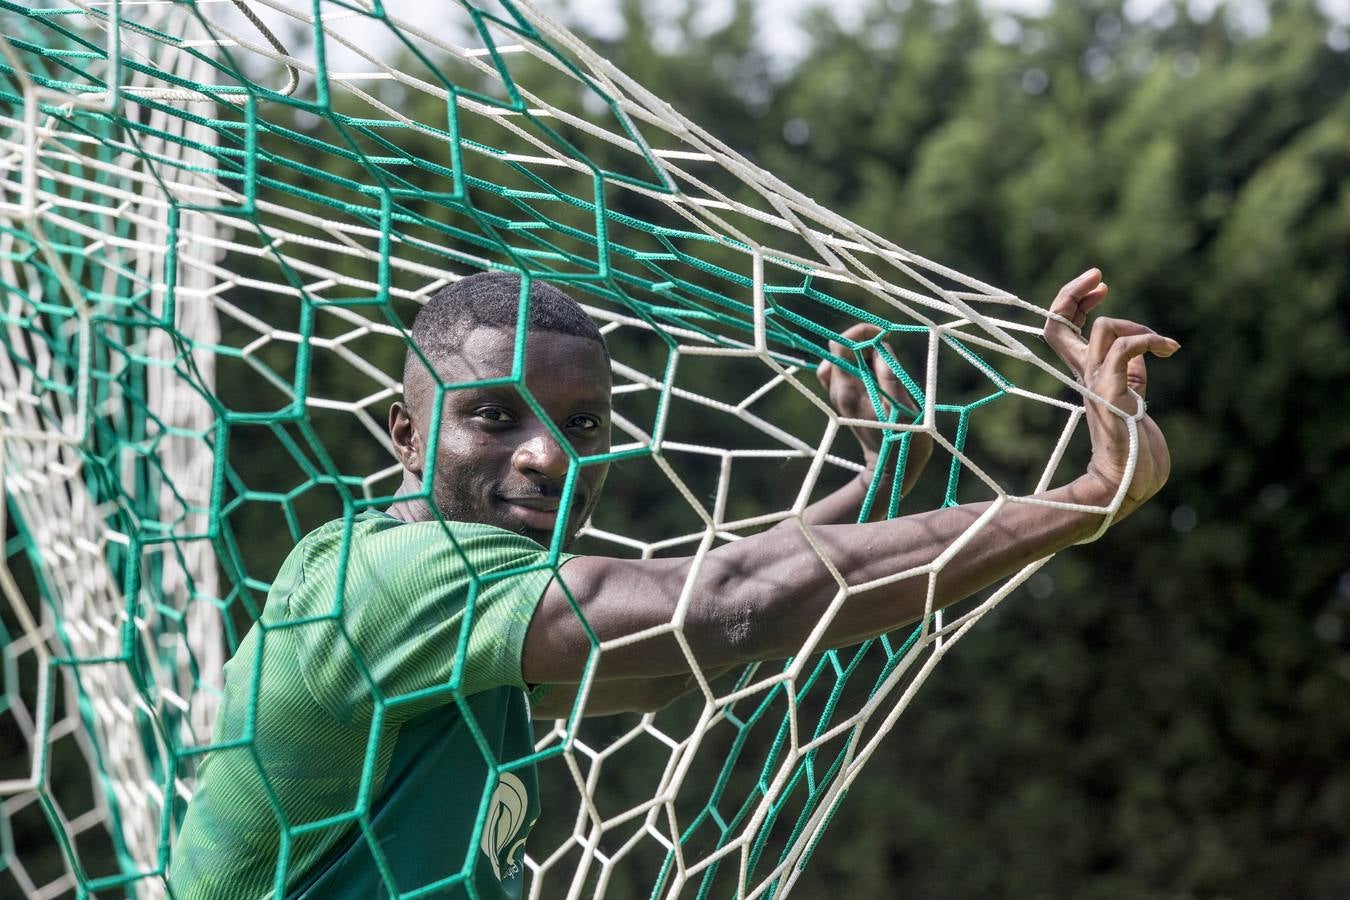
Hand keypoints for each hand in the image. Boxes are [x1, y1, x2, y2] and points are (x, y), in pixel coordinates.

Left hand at [816, 323, 933, 495]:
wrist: (891, 469)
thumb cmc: (905, 440)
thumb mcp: (904, 406)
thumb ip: (889, 373)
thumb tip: (878, 346)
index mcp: (849, 390)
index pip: (840, 344)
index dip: (862, 331)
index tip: (885, 336)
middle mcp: (838, 391)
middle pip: (839, 348)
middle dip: (864, 342)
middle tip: (888, 355)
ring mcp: (839, 396)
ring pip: (840, 359)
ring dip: (862, 354)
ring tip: (885, 365)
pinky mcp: (844, 401)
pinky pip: (844, 371)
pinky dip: (859, 365)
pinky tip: (878, 374)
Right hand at [1043, 269, 1177, 518]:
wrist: (1126, 487)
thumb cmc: (1132, 453)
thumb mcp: (1133, 401)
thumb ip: (1134, 376)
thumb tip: (1145, 355)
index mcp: (1085, 376)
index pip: (1061, 329)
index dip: (1073, 300)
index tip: (1100, 285)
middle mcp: (1085, 377)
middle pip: (1057, 324)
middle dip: (1074, 293)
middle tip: (1099, 278)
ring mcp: (1098, 385)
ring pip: (1102, 330)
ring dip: (1134, 324)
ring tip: (1160, 343)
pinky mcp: (1117, 395)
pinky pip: (1126, 351)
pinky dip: (1149, 340)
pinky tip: (1169, 350)